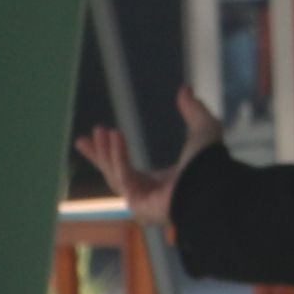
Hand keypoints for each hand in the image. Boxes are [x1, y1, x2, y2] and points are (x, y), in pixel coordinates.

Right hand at [72, 86, 219, 233]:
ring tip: (101, 129)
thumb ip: (193, 110)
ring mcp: (140, 202)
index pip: (128, 168)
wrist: (212, 184)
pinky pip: (122, 176)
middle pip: (113, 174)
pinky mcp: (137, 204)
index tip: (101, 136)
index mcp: (159, 183)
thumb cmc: (210, 164)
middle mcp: (147, 195)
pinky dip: (118, 155)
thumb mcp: (203, 128)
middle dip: (98, 155)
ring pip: (114, 174)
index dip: (112, 152)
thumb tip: (185, 89)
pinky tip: (115, 135)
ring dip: (105, 152)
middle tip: (81, 139)